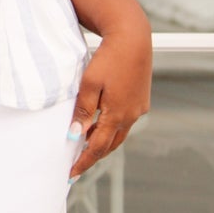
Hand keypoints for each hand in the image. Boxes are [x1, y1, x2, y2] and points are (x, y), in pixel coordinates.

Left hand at [68, 17, 151, 180]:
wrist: (133, 38)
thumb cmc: (108, 58)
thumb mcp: (89, 84)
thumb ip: (83, 111)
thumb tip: (76, 136)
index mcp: (118, 115)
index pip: (97, 147)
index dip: (83, 162)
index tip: (71, 174)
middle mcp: (132, 115)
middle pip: (110, 144)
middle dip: (93, 156)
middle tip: (77, 164)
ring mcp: (139, 108)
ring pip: (119, 134)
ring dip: (104, 142)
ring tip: (86, 147)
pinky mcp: (142, 100)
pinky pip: (126, 121)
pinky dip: (112, 128)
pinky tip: (102, 125)